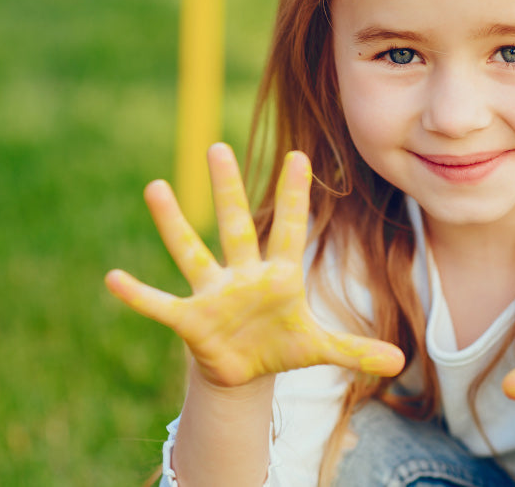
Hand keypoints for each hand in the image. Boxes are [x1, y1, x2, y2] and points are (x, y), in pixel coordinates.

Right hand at [105, 143, 404, 387]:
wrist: (247, 369)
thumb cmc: (283, 344)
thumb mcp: (322, 349)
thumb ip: (356, 349)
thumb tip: (401, 360)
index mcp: (280, 276)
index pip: (290, 228)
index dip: (294, 195)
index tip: (298, 156)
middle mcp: (244, 275)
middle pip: (236, 226)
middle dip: (228, 190)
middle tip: (218, 147)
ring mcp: (214, 293)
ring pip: (191, 252)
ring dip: (173, 223)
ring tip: (156, 187)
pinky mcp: (191, 320)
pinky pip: (161, 304)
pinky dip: (139, 295)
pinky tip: (113, 278)